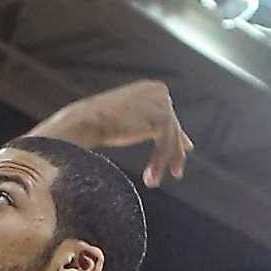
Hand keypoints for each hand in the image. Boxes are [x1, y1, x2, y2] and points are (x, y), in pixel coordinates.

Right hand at [74, 80, 192, 186]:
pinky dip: (159, 162)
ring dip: (162, 161)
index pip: (168, 114)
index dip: (176, 135)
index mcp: (150, 89)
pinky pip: (165, 143)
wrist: (85, 121)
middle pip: (172, 126)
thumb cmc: (97, 123)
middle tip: (176, 172)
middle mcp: (158, 91)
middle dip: (174, 151)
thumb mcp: (127, 122)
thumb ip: (144, 125)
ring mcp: (161, 102)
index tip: (185, 149)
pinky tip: (149, 178)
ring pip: (170, 137)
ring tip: (152, 182)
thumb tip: (159, 137)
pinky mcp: (160, 116)